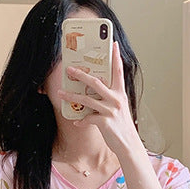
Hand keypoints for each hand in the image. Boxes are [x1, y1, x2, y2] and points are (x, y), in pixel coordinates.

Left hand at [58, 41, 143, 159]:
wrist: (128, 144)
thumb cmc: (121, 125)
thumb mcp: (118, 108)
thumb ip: (108, 98)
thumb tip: (93, 92)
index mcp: (120, 93)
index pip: (118, 71)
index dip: (116, 57)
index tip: (114, 44)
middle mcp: (116, 99)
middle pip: (95, 82)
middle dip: (80, 75)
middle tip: (69, 69)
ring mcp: (110, 110)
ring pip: (87, 100)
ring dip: (71, 97)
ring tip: (61, 93)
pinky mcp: (105, 122)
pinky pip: (88, 118)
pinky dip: (81, 120)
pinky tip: (76, 121)